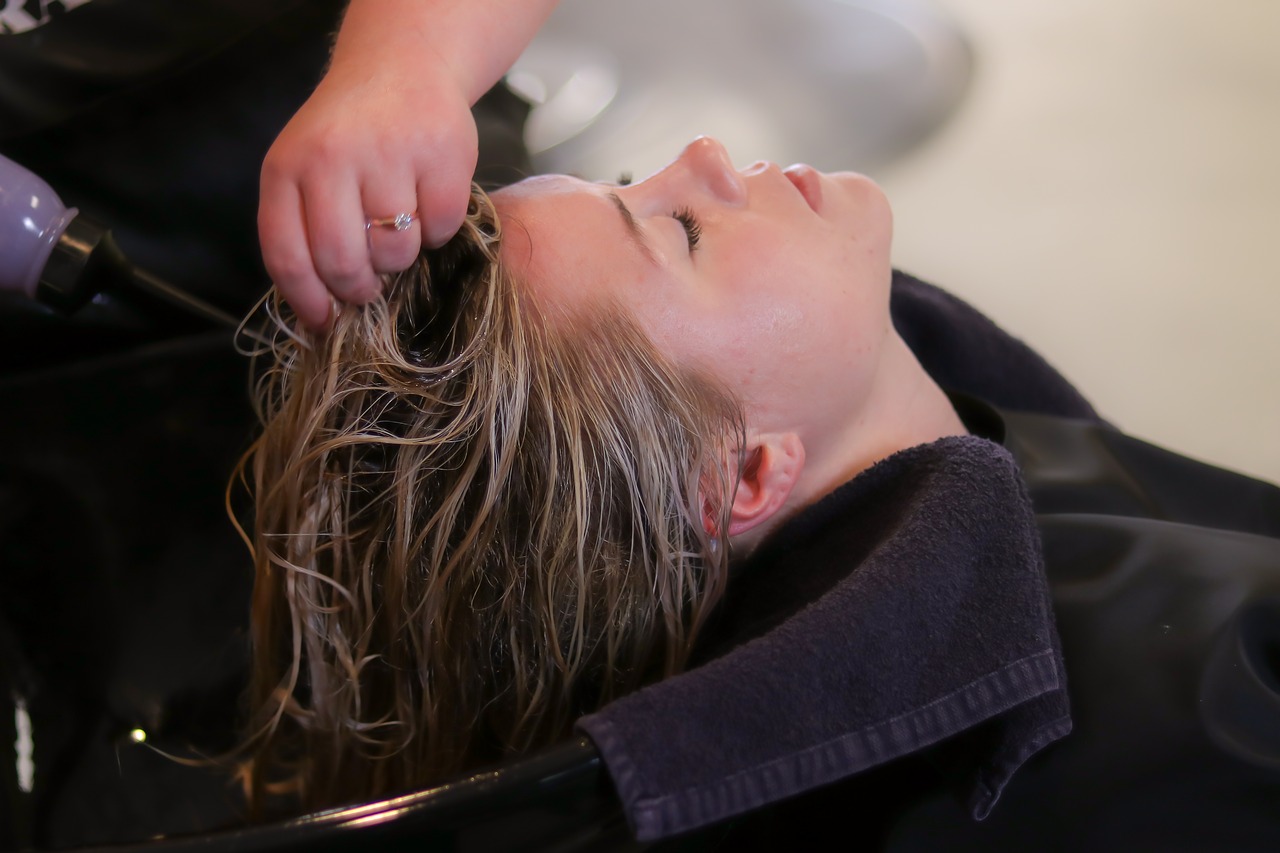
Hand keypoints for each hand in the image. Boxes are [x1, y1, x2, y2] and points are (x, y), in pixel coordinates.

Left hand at [258, 56, 478, 329]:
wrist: (400, 66)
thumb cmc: (349, 137)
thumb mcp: (304, 171)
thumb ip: (303, 231)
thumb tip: (320, 315)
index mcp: (286, 167)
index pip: (288, 256)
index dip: (307, 301)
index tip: (326, 321)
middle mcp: (331, 156)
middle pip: (343, 262)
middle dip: (360, 287)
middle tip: (371, 284)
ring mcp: (389, 152)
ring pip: (396, 250)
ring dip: (402, 256)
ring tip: (399, 227)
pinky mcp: (442, 153)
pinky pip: (442, 228)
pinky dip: (439, 230)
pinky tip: (429, 203)